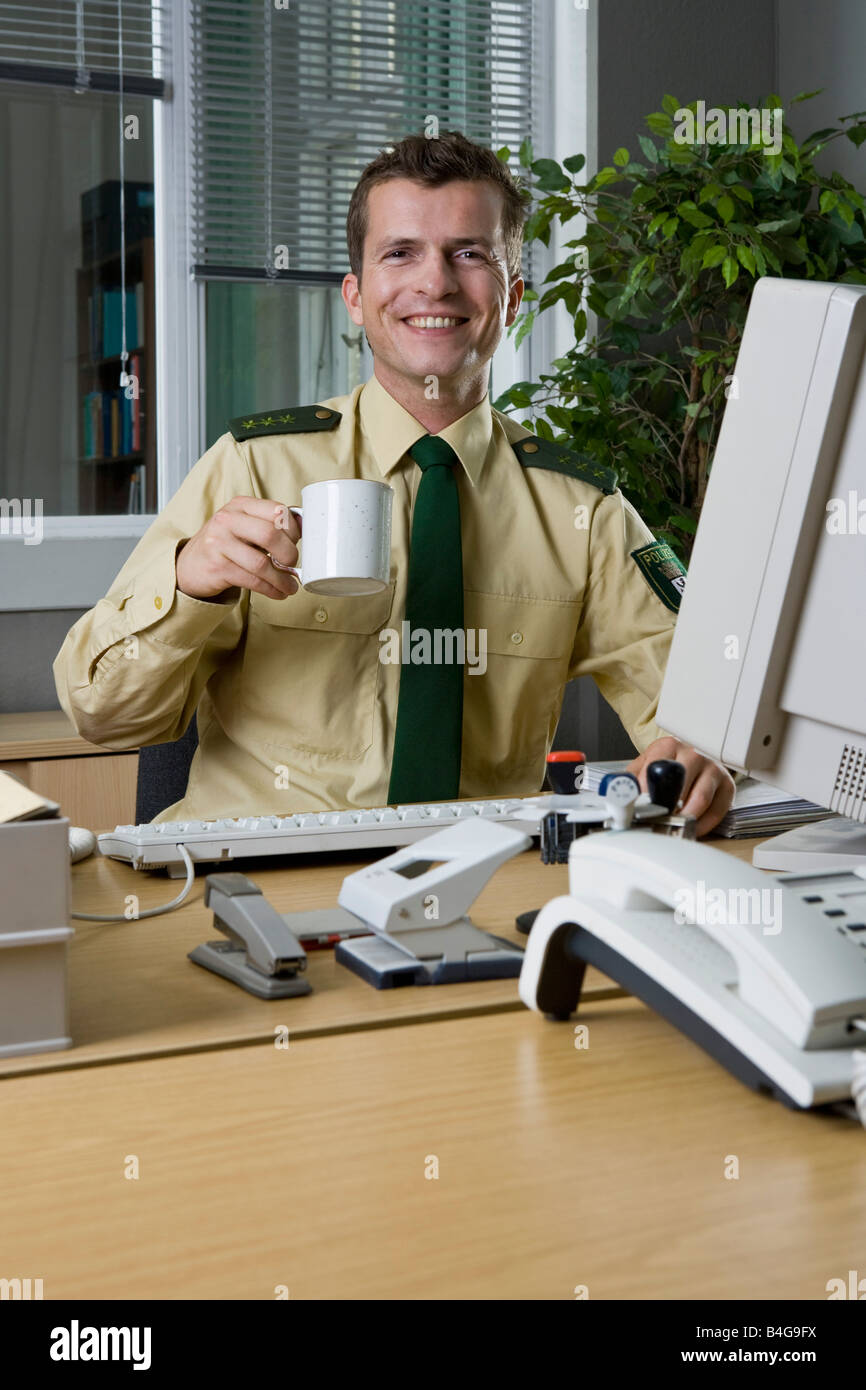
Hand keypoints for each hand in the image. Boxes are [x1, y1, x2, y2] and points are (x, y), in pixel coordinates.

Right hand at [175, 497, 300, 600]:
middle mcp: (228, 520)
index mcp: (240, 505)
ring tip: (290, 586)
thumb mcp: (243, 526)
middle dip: (289, 554)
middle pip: (271, 535)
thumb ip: (269, 524)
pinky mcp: (217, 567)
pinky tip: (278, 592)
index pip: (276, 510)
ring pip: (262, 563)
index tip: (297, 543)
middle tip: (293, 565)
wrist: (189, 566)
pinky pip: (253, 580)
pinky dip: (271, 589)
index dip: (293, 530)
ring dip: (282, 579)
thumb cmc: (224, 546)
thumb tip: (305, 527)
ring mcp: (219, 543)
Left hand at [626, 735, 734, 837]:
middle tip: (655, 822)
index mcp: (669, 746)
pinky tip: (691, 829)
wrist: (692, 755)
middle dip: (666, 808)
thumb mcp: (644, 763)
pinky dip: (703, 825)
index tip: (640, 808)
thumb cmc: (667, 763)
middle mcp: (694, 754)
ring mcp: (713, 769)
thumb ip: (630, 779)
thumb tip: (616, 796)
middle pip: (680, 784)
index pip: (656, 768)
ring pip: (700, 799)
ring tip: (672, 828)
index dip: (647, 791)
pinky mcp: (727, 786)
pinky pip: (717, 811)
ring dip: (684, 819)